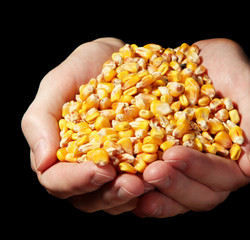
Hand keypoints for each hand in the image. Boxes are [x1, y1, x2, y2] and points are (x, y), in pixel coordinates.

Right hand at [22, 38, 148, 213]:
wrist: (116, 57)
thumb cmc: (83, 69)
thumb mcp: (57, 85)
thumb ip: (39, 121)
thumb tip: (41, 162)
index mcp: (58, 152)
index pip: (56, 181)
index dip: (76, 181)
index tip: (102, 170)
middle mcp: (82, 165)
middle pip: (87, 198)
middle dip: (110, 194)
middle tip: (134, 185)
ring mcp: (109, 166)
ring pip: (113, 198)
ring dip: (131, 196)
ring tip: (151, 182)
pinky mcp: (134, 161)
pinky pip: (138, 183)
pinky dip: (150, 186)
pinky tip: (164, 175)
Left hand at [133, 39, 249, 216]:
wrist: (200, 57)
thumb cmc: (229, 68)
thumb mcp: (248, 88)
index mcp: (235, 156)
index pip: (224, 176)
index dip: (200, 169)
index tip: (174, 155)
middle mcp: (212, 167)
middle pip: (200, 194)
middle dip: (175, 185)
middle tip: (151, 172)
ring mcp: (187, 164)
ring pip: (177, 193)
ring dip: (156, 193)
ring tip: (134, 185)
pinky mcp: (164, 156)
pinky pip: (155, 179)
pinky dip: (141, 187)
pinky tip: (124, 183)